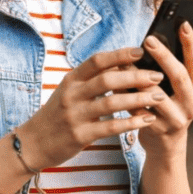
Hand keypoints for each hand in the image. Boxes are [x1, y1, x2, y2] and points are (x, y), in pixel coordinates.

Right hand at [17, 47, 164, 169]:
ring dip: (139, 98)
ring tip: (159, 97)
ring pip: (112, 103)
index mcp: (71, 79)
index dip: (119, 54)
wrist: (33, 142)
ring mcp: (75, 115)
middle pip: (108, 79)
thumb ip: (90, 79)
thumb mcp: (69, 91)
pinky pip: (111, 127)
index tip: (141, 51)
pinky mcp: (80, 135)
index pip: (97, 60)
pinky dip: (132, 122)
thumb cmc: (57, 114)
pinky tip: (147, 119)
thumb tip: (120, 63)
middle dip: (136, 76)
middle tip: (157, 76)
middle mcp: (72, 94)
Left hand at [135, 22, 192, 157]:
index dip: (190, 43)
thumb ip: (186, 65)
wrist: (165, 146)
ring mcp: (177, 118)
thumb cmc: (170, 107)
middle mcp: (192, 103)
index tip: (182, 23)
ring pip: (158, 95)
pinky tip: (116, 86)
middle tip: (149, 39)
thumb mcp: (182, 89)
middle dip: (164, 56)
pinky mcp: (159, 130)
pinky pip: (141, 111)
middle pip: (180, 76)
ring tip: (127, 62)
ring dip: (141, 78)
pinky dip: (128, 97)